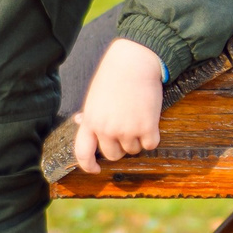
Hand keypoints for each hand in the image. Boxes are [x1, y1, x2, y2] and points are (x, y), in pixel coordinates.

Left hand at [73, 36, 165, 173]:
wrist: (135, 62)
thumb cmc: (114, 75)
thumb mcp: (95, 96)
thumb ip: (90, 114)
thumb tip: (80, 122)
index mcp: (90, 121)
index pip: (83, 153)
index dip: (88, 166)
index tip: (95, 170)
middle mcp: (106, 129)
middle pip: (113, 155)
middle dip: (120, 147)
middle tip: (127, 130)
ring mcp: (126, 130)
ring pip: (133, 150)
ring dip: (138, 139)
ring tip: (138, 117)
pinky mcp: (146, 128)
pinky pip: (150, 144)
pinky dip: (152, 136)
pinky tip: (150, 119)